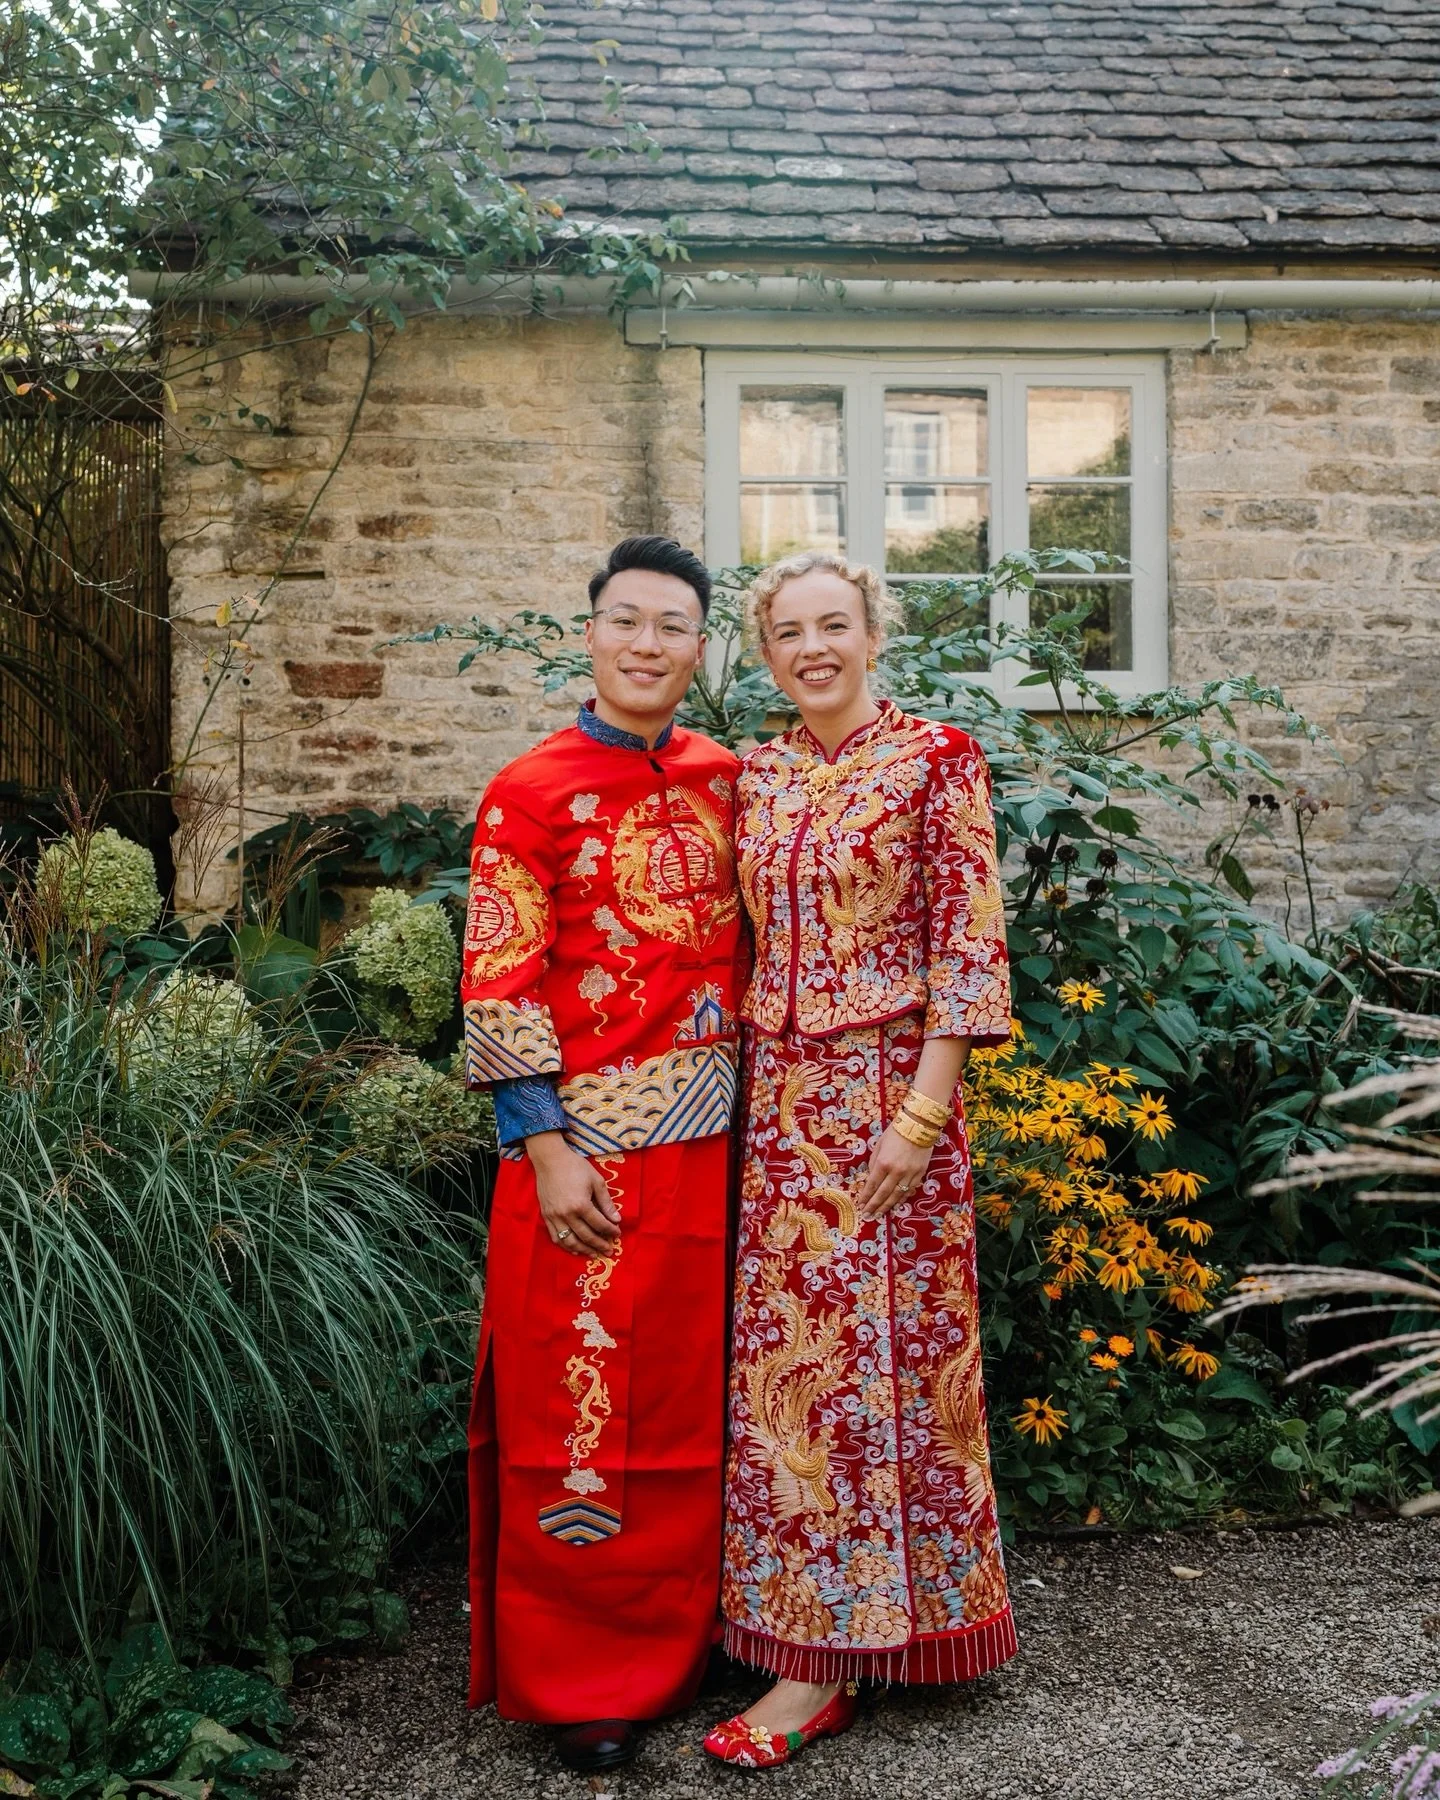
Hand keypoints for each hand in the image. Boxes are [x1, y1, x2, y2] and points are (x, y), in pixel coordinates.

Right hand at [527, 1131, 620, 1256]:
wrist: (550, 1160)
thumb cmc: (575, 1167)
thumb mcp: (596, 1181)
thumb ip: (606, 1202)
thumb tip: (617, 1220)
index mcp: (581, 1205)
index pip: (599, 1224)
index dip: (610, 1231)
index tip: (617, 1234)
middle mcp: (567, 1214)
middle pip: (586, 1236)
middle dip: (600, 1245)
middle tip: (609, 1251)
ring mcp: (554, 1217)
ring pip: (570, 1241)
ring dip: (584, 1250)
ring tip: (594, 1254)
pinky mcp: (546, 1216)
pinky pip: (556, 1237)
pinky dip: (566, 1246)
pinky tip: (575, 1250)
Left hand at [858, 1124, 933, 1220]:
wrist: (919, 1126)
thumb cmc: (895, 1133)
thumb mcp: (879, 1145)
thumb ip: (874, 1163)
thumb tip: (871, 1178)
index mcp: (883, 1163)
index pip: (872, 1185)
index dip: (866, 1197)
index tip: (860, 1205)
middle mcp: (896, 1171)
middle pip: (883, 1194)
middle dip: (874, 1206)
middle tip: (867, 1215)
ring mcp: (910, 1174)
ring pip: (897, 1195)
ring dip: (887, 1206)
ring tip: (879, 1214)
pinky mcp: (920, 1174)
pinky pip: (909, 1190)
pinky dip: (901, 1199)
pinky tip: (895, 1205)